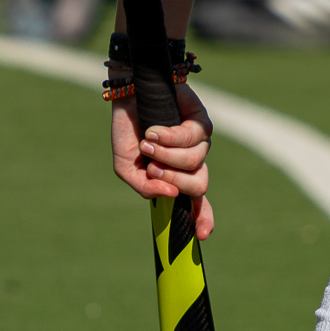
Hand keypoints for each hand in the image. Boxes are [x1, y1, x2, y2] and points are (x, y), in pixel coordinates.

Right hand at [110, 84, 214, 240]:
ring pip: (195, 161)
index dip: (203, 218)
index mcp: (178, 176)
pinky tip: (154, 131)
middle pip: (199, 185)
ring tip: (147, 142)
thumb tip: (172, 197)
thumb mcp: (126, 166)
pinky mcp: (201, 119)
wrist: (128, 94)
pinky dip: (170, 137)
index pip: (198, 202)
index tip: (200, 235)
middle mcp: (193, 161)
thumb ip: (145, 187)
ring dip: (166, 155)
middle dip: (174, 180)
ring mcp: (200, 141)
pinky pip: (193, 137)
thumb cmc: (128, 130)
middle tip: (152, 168)